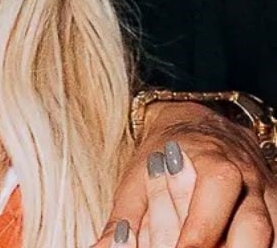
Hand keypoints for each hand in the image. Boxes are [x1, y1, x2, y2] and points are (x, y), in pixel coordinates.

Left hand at [94, 102, 276, 247]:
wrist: (199, 125)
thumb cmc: (162, 157)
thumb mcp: (137, 179)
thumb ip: (122, 217)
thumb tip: (101, 247)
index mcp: (214, 167)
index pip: (210, 208)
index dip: (195, 238)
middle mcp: (248, 181)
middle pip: (253, 226)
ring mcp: (268, 195)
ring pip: (273, 233)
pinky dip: (266, 247)